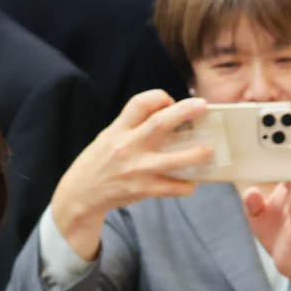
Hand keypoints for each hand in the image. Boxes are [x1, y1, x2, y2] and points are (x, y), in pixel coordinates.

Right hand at [45, 90, 211, 257]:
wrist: (81, 194)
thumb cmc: (99, 162)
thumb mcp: (108, 137)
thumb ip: (131, 126)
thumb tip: (165, 113)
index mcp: (118, 130)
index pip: (140, 103)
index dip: (159, 97)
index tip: (171, 100)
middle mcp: (128, 146)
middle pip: (160, 123)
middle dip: (185, 112)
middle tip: (202, 106)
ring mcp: (137, 169)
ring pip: (174, 159)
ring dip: (196, 154)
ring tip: (209, 149)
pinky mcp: (143, 189)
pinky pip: (173, 187)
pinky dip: (187, 185)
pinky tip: (193, 181)